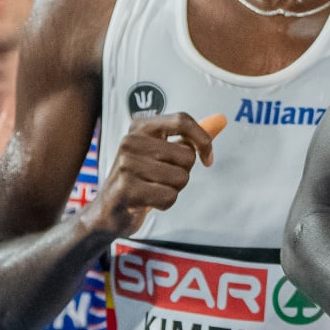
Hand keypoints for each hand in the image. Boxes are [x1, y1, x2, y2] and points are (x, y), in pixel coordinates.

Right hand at [88, 113, 226, 236]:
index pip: (183, 120)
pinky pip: (169, 197)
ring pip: (180, 179)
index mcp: (141, 127)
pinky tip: (147, 202)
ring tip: (152, 190)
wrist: (108, 210)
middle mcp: (131, 141)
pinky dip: (164, 204)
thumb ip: (192, 137)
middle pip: (187, 156)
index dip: (203, 140)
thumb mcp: (164, 153)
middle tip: (160, 179)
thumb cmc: (141, 178)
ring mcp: (126, 164)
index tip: (207, 158)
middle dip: (182, 174)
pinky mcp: (126, 189)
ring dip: (173, 190)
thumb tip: (221, 119)